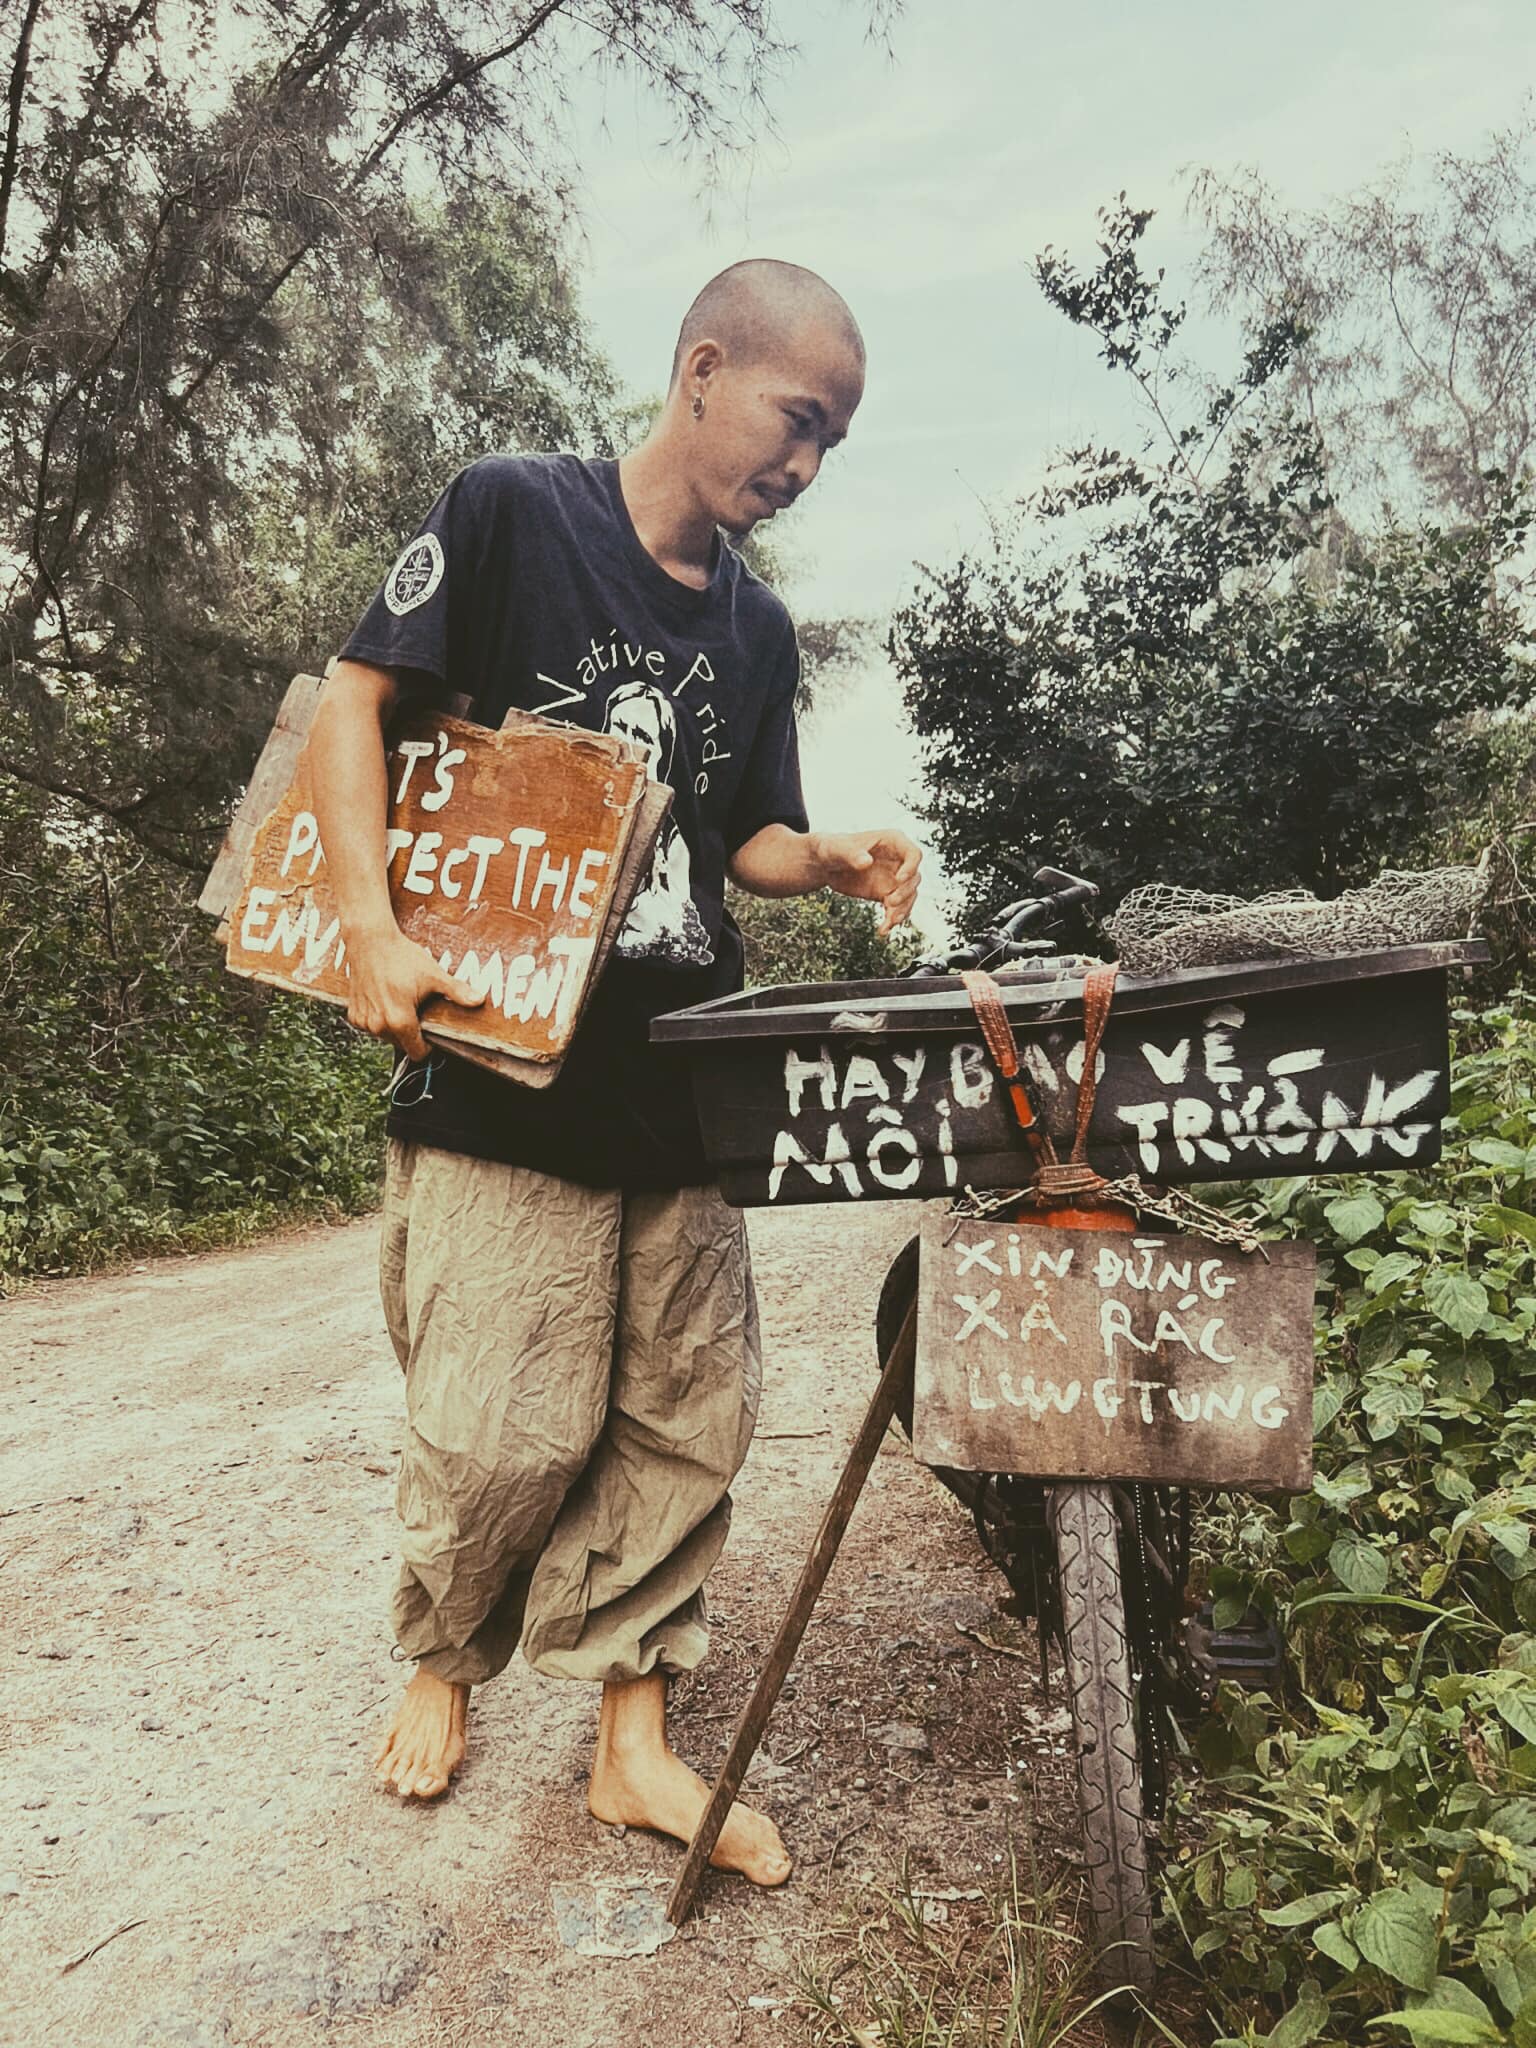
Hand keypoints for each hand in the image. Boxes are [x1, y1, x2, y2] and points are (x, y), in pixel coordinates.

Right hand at [342, 923, 485, 1061]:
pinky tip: (384, 997)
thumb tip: (478, 1000)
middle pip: (403, 1044)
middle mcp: (378, 1026)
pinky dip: (379, 1017)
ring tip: (399, 999)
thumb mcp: (433, 975)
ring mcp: (363, 1021)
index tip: (430, 1028)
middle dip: (411, 1031)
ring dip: (395, 1024)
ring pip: (386, 1035)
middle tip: (415, 1006)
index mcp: (399, 1021)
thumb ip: (457, 991)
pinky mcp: (353, 1014)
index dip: (428, 1044)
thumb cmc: (400, 956)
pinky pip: (371, 1026)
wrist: (369, 940)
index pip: (417, 1053)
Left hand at [813, 829, 922, 934]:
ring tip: (889, 922)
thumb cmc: (832, 848)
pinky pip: (897, 909)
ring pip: (909, 896)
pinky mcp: (887, 893)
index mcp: (893, 842)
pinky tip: (883, 929)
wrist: (824, 864)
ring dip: (902, 910)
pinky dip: (892, 920)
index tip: (899, 879)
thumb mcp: (838, 849)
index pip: (913, 854)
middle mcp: (898, 860)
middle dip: (905, 893)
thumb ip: (852, 854)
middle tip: (889, 903)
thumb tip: (866, 862)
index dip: (911, 867)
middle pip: (914, 879)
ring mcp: (894, 878)